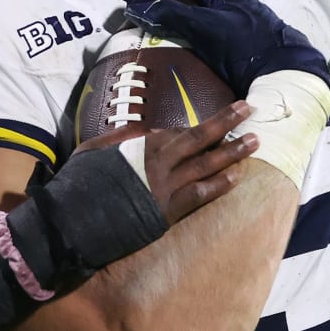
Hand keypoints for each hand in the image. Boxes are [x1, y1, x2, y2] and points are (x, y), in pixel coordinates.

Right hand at [78, 99, 258, 223]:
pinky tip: (235, 178)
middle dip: (225, 122)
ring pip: (206, 164)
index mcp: (140, 145)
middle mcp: (158, 161)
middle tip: (248, 109)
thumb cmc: (79, 186)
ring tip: (255, 142)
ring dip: (232, 152)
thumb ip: (118, 139)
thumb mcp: (92, 152)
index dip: (197, 129)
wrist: (74, 221)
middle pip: (199, 137)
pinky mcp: (168, 211)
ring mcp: (165, 186)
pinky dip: (218, 186)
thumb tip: (140, 131)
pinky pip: (199, 195)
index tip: (214, 127)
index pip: (175, 132)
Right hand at [126, 0, 329, 94]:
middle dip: (165, 7)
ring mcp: (235, 24)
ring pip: (198, 17)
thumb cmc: (247, 46)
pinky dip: (192, 41)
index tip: (140, 4)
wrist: (284, 72)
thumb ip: (173, 15)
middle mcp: (229, 3)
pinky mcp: (238, 44)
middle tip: (146, 24)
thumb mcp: (206, 28)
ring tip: (159, 41)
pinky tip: (184, 56)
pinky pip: (208, 36)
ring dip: (178, 25)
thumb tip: (140, 8)